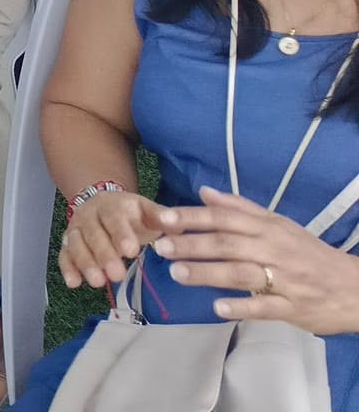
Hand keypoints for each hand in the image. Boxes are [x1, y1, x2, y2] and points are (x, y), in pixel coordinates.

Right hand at [58, 187, 166, 290]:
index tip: (131, 251)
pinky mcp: (68, 242)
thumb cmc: (131, 214)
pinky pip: (63, 254)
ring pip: (76, 244)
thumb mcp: (147, 211)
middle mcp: (90, 214)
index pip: (114, 217)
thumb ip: (161, 217)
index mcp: (112, 205)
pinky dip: (67, 268)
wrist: (104, 204)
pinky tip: (73, 283)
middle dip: (104, 254)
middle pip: (93, 233)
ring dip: (85, 263)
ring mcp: (77, 228)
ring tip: (98, 282)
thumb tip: (178, 224)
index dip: (121, 233)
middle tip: (116, 274)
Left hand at [154, 187, 358, 333]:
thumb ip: (240, 208)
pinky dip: (241, 306)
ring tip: (177, 273)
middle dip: (192, 244)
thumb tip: (204, 192)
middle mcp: (273, 250)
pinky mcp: (292, 308)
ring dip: (207, 272)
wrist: (354, 287)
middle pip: (228, 244)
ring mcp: (283, 280)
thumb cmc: (309, 254)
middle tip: (160, 247)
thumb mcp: (279, 225)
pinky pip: (265, 307)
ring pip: (241, 273)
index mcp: (268, 228)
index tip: (163, 219)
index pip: (224, 218)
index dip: (192, 217)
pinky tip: (217, 307)